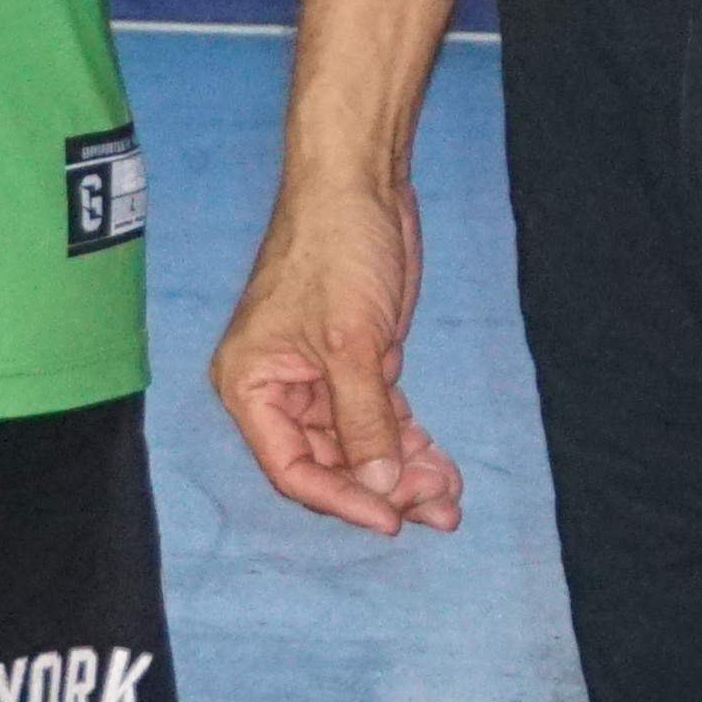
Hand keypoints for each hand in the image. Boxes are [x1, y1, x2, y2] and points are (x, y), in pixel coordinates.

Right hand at [210, 178, 466, 536]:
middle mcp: (279, 390)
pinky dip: (409, 441)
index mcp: (252, 386)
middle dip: (385, 487)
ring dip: (404, 471)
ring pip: (359, 446)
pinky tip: (441, 462)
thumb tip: (381, 486)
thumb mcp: (352, 344)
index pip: (292, 468)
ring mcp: (319, 378)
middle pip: (331, 464)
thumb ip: (364, 420)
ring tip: (450, 495)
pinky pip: (379, 419)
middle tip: (439, 507)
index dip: (342, 499)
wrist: (361, 183)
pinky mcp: (356, 364)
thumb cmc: (335, 251)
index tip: (391, 518)